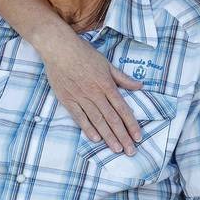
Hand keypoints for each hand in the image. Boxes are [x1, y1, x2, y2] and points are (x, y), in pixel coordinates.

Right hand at [39, 34, 142, 153]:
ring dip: (108, 136)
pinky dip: (87, 128)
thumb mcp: (106, 63)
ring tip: (116, 149)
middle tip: (130, 151)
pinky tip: (95, 139)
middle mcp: (95, 93)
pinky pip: (79, 117)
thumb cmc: (84, 53)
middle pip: (112, 118)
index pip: (122, 108)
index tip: (138, 137)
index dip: (131, 124)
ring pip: (97, 120)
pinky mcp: (67, 100)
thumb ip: (122, 78)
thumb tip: (139, 86)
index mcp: (106, 84)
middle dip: (122, 136)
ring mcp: (81, 97)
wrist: (59, 48)